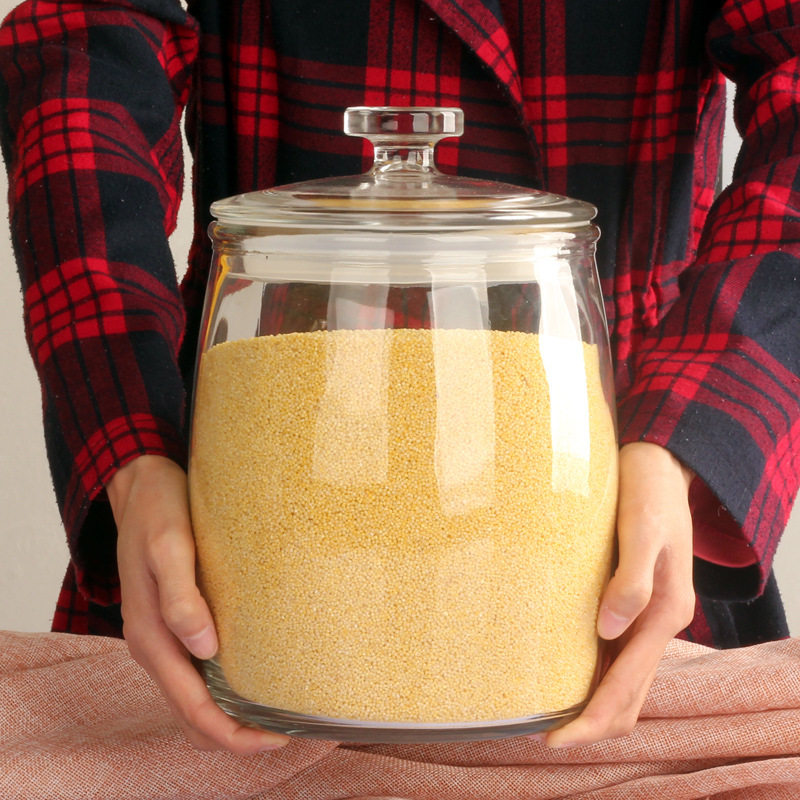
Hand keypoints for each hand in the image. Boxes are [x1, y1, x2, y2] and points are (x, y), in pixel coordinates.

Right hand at [109, 454, 290, 753]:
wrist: (140, 484)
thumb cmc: (158, 511)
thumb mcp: (168, 546)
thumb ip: (181, 597)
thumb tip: (205, 649)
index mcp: (151, 636)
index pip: (192, 709)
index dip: (232, 734)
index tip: (278, 739)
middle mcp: (156, 644)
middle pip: (195, 712)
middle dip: (238, 734)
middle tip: (291, 732)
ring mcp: (164, 634)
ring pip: (196, 694)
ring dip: (232, 714)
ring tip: (280, 712)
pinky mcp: (175, 619)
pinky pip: (198, 669)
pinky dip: (225, 686)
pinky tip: (255, 674)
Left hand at [544, 442, 695, 747]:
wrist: (660, 462)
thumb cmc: (648, 489)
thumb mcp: (642, 527)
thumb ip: (631, 579)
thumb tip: (607, 630)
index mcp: (666, 610)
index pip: (627, 685)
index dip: (592, 718)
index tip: (555, 739)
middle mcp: (660, 620)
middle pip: (630, 694)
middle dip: (593, 722)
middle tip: (547, 738)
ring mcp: (648, 614)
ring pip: (626, 679)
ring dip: (595, 703)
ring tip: (552, 716)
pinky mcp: (635, 600)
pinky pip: (618, 652)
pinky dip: (597, 675)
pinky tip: (566, 671)